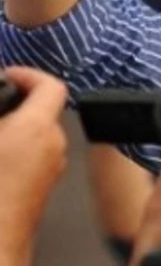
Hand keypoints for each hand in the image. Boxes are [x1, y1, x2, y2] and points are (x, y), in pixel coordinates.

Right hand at [0, 67, 67, 241]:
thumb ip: (1, 114)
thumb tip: (2, 107)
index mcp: (37, 129)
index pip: (51, 86)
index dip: (27, 75)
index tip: (4, 75)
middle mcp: (52, 148)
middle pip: (42, 111)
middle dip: (13, 104)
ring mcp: (49, 172)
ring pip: (34, 136)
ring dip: (12, 129)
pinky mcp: (38, 190)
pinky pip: (30, 158)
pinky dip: (12, 151)